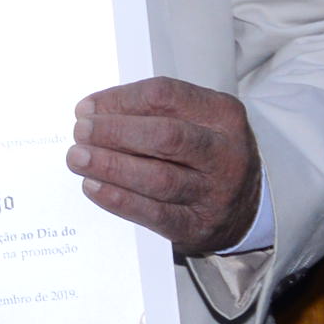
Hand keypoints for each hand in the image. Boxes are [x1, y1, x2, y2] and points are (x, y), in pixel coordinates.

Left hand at [69, 77, 262, 255]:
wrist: (245, 208)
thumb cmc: (207, 155)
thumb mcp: (197, 121)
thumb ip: (154, 113)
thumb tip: (95, 114)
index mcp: (223, 114)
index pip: (166, 96)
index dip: (121, 99)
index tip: (87, 107)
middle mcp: (224, 152)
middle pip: (165, 136)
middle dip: (114, 132)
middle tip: (80, 132)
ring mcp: (213, 193)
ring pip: (158, 177)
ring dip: (111, 166)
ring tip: (78, 158)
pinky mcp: (197, 226)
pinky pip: (154, 214)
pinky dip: (119, 200)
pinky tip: (93, 187)